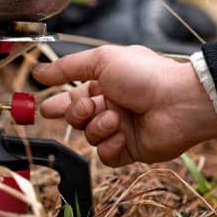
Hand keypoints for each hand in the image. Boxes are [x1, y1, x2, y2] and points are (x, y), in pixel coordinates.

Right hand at [34, 45, 216, 166]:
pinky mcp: (130, 150)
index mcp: (105, 85)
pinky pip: (106, 156)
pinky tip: (122, 135)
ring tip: (116, 118)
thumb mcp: (102, 60)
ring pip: (89, 136)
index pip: (72, 95)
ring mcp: (120, 129)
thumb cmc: (145, 76)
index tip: (44, 108)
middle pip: (76, 118)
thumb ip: (67, 67)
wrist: (178, 101)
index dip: (57, 102)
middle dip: (77, 113)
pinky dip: (110, 146)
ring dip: (98, 127)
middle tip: (88, 108)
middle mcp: (111, 107)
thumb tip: (38, 71)